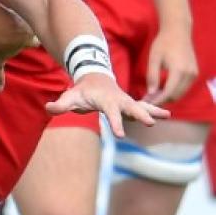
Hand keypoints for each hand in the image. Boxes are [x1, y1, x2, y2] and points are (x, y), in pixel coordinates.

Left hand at [0, 8, 38, 90]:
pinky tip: (7, 6)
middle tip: (25, 27)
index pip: (37, 40)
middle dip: (32, 26)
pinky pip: (17, 6)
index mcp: (30, 40)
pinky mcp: (16, 5)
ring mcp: (24, 15)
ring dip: (21, 16)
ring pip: (26, 15)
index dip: (34, 41)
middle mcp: (30, 27)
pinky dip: (13, 8)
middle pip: (35, 25)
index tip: (34, 41)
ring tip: (15, 17)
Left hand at [45, 72, 167, 138]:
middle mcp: (119, 100)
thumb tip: (48, 108)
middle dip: (141, 114)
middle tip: (150, 123)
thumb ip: (60, 104)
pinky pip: (144, 107)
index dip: (115, 123)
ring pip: (141, 106)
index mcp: (105, 100)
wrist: (94, 78)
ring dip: (153, 110)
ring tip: (167, 115)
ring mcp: (126, 101)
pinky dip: (154, 110)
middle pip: (131, 107)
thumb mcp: (70, 97)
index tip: (121, 136)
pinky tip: (166, 115)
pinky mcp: (130, 104)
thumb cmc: (81, 91)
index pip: (110, 113)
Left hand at [144, 23, 197, 104]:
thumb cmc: (163, 43)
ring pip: (180, 93)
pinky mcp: (195, 73)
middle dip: (162, 100)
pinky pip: (184, 87)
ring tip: (154, 95)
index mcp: (179, 70)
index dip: (158, 100)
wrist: (178, 31)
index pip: (168, 92)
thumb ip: (152, 76)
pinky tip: (163, 89)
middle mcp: (189, 74)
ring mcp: (194, 74)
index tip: (147, 104)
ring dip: (168, 97)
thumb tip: (151, 93)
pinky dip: (174, 91)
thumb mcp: (154, 59)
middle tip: (149, 101)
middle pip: (175, 95)